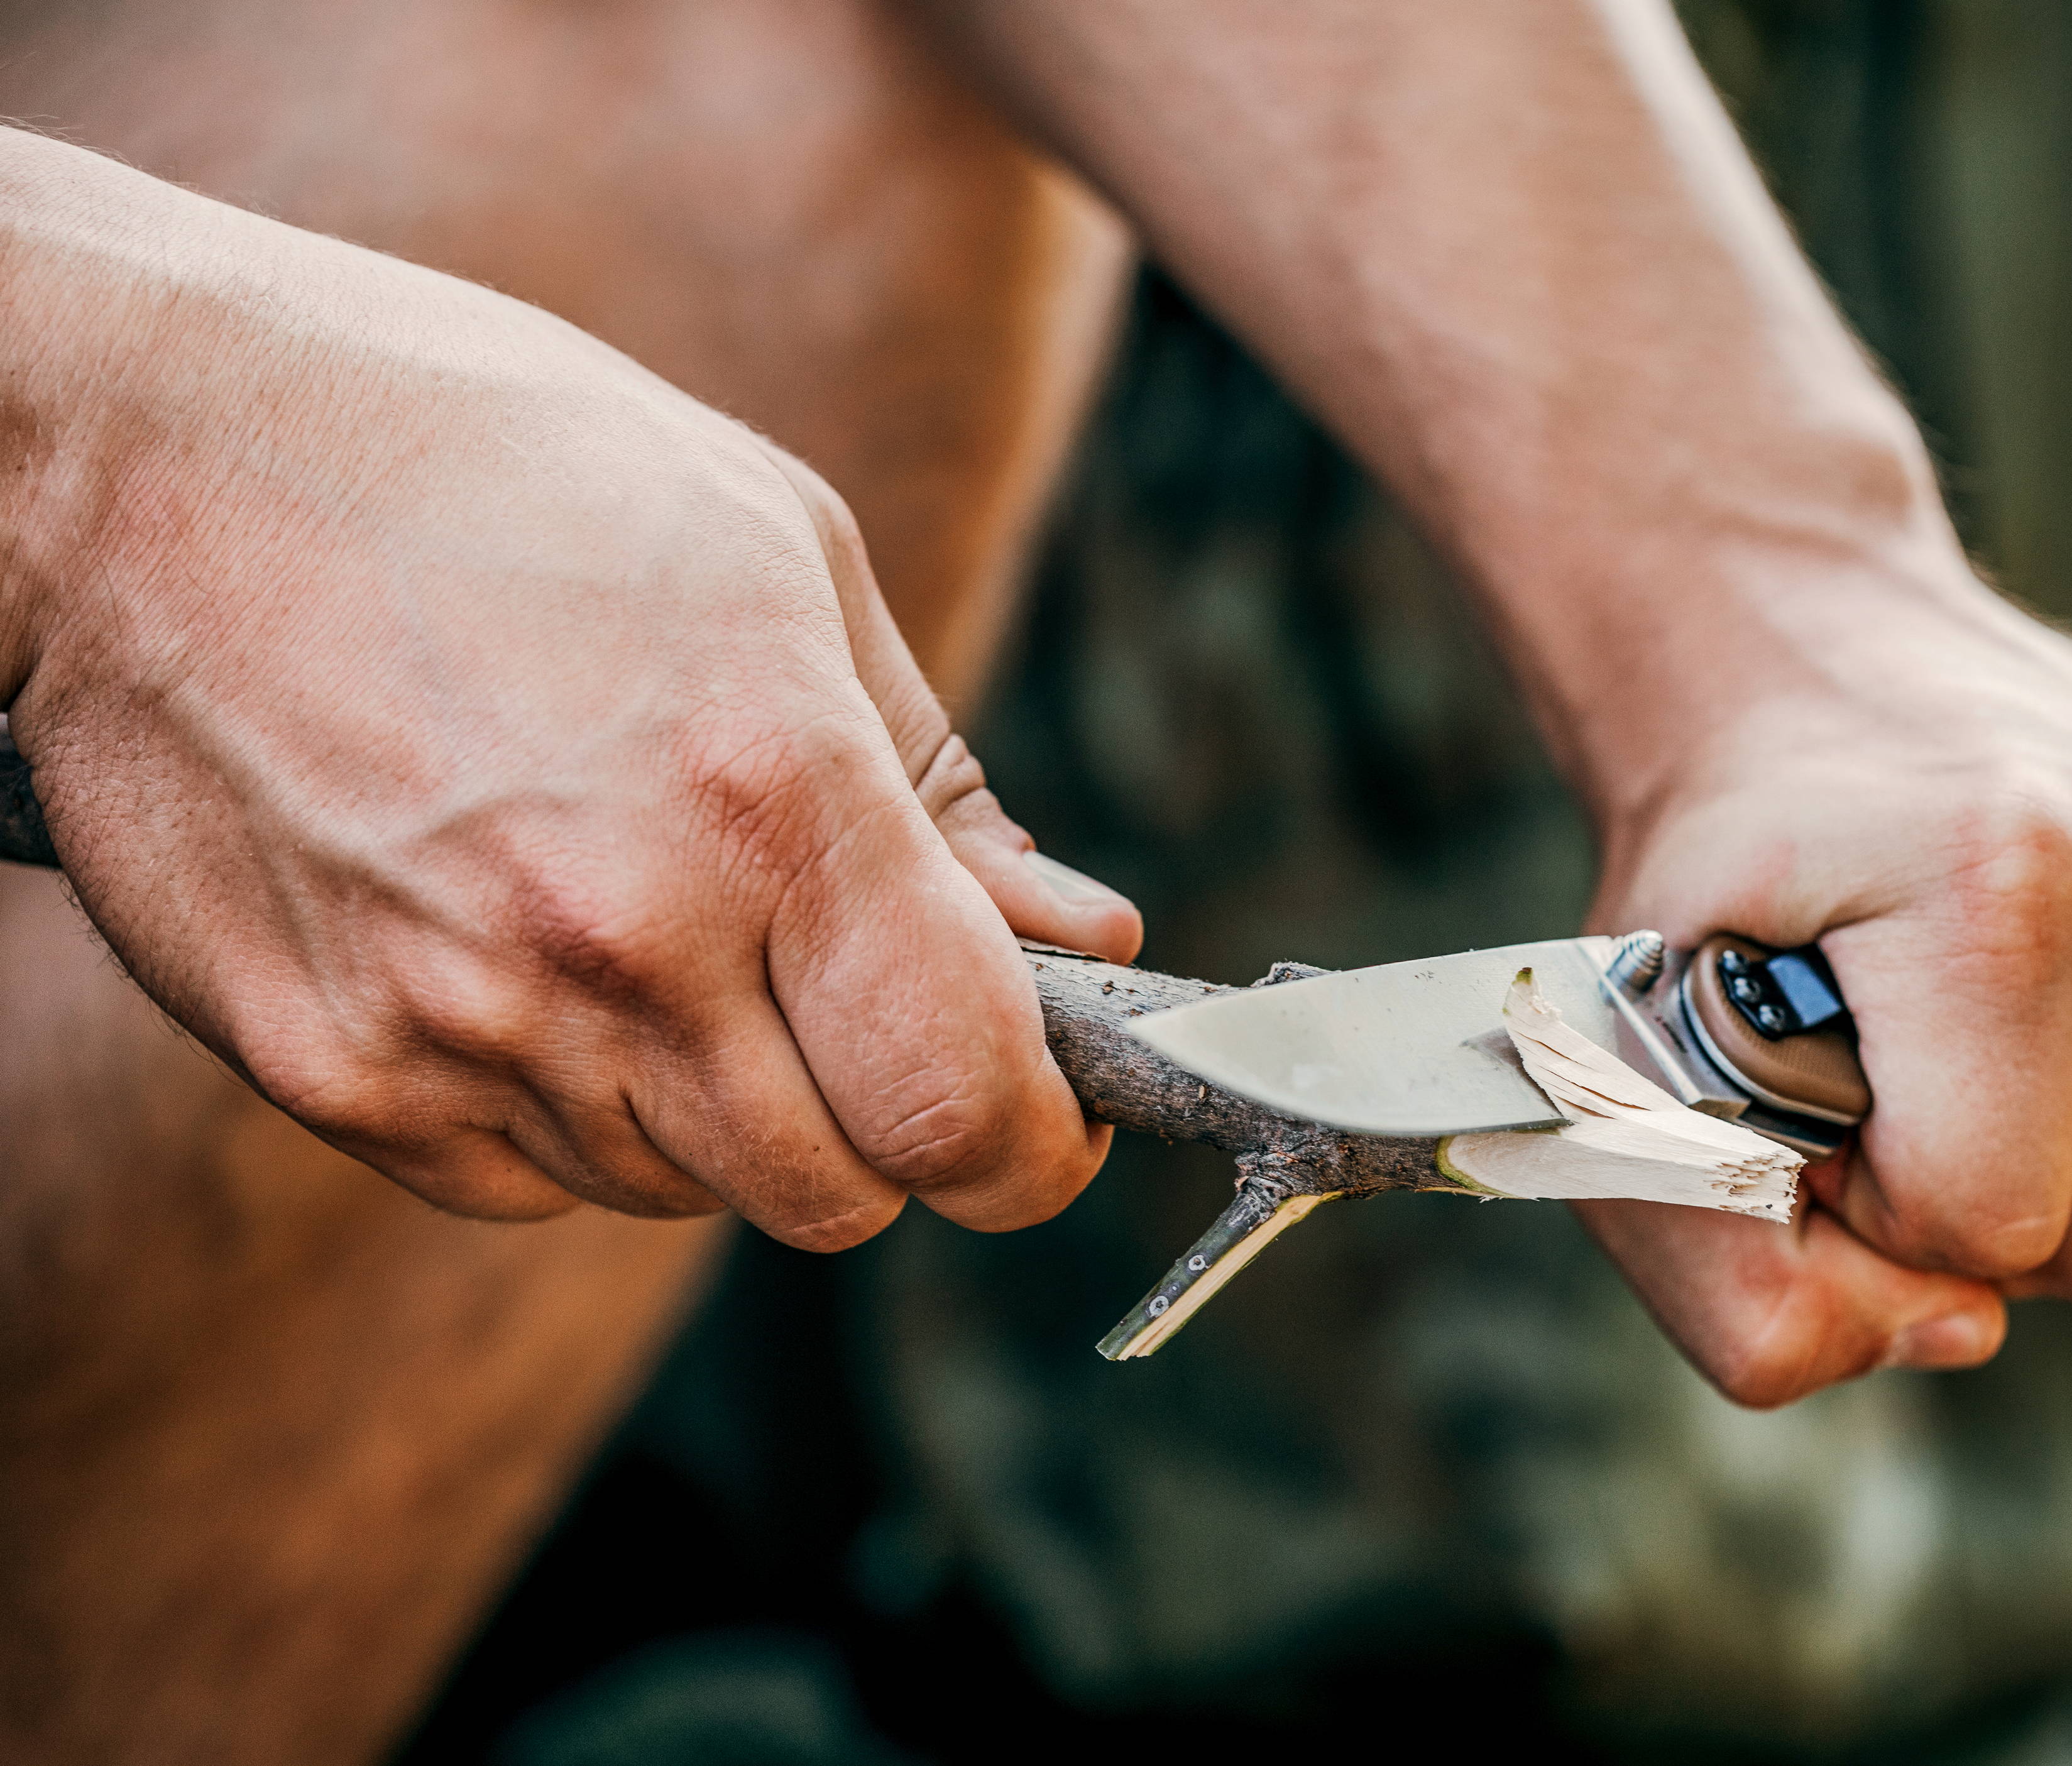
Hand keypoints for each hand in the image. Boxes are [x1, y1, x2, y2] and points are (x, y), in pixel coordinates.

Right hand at [0, 128, 1139, 1244]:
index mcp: (773, 792)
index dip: (1033, 1144)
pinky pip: (526, 1184)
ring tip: (647, 924)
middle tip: (848, 1008)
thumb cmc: (498, 467)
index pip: (964, 1099)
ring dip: (717, 1110)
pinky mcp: (334, 1071)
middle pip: (839, 1193)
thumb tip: (1080, 943)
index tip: (1041, 1119)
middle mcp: (625, 938)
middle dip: (881, 1127)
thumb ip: (947, 789)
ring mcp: (464, 1023)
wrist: (147, 453)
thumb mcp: (786, 561)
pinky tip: (520, 953)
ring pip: (684, 1194)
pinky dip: (565, 1111)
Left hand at [1577, 550, 2071, 1405]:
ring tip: (1980, 1062)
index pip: (1996, 1223)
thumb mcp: (1632, 1078)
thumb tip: (1964, 1337)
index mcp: (1989, 881)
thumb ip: (1735, 1287)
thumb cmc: (1707, 881)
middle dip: (1992, 1215)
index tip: (1820, 1096)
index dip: (1882, 1207)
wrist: (1784, 642)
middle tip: (1894, 1088)